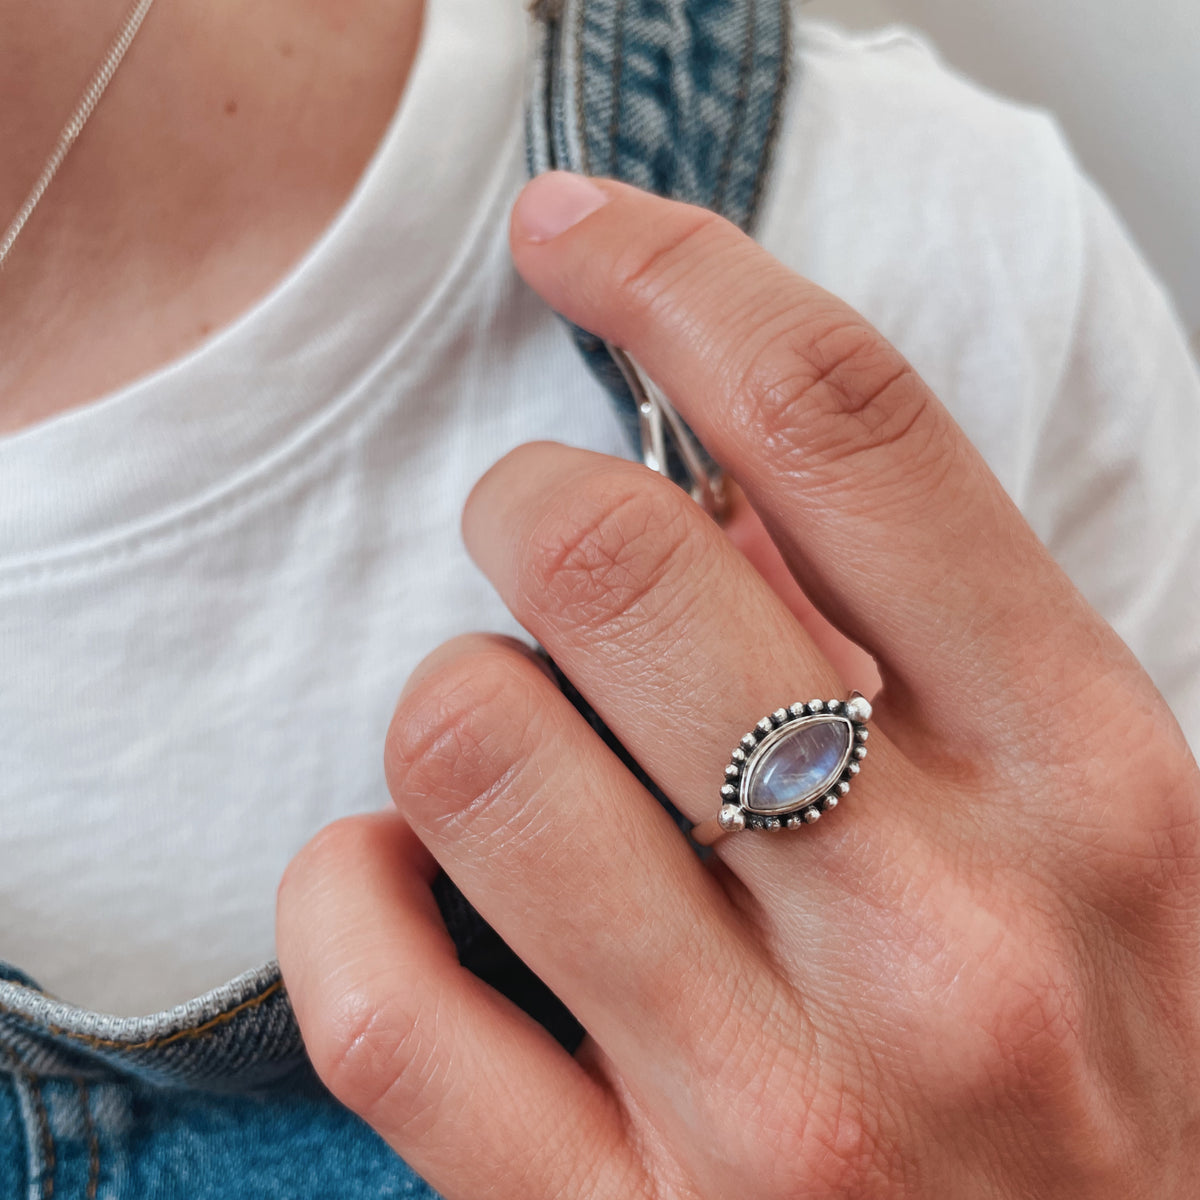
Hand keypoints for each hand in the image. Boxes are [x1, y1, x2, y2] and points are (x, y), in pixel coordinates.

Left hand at [277, 173, 1199, 1197]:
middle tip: (540, 536)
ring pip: (471, 752)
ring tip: (504, 740)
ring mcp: (776, 1111)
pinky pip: (380, 1002)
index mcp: (1086, 784)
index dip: (681, 273)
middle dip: (532, 502)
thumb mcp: (1093, 832)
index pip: (847, 425)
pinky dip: (341, 897)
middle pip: (614, 558)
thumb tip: (736, 486)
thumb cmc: (1098, 1068)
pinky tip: (390, 881)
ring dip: (449, 701)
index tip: (575, 230)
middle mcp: (939, 937)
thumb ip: (932, 640)